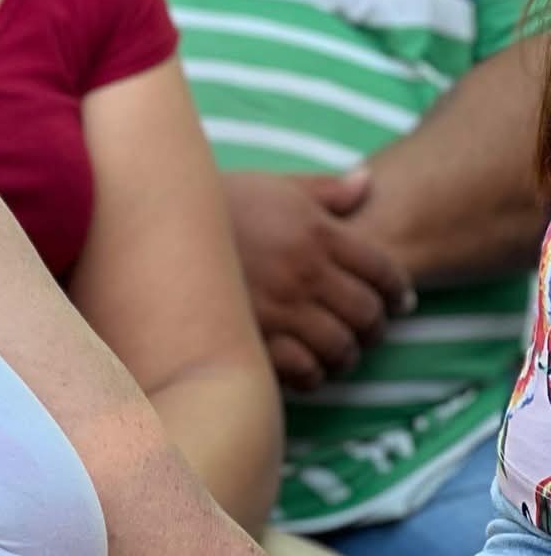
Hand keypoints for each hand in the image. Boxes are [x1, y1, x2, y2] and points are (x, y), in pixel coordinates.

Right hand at [220, 169, 415, 390]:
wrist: (157, 225)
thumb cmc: (218, 204)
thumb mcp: (272, 186)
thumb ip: (324, 190)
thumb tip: (367, 182)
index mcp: (316, 232)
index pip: (383, 270)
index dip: (397, 291)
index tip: (398, 301)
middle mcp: (304, 271)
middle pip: (367, 314)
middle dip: (374, 326)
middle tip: (367, 329)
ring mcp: (279, 307)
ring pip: (341, 348)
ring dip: (346, 355)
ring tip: (338, 352)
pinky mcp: (253, 336)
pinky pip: (304, 369)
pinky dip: (312, 373)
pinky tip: (305, 364)